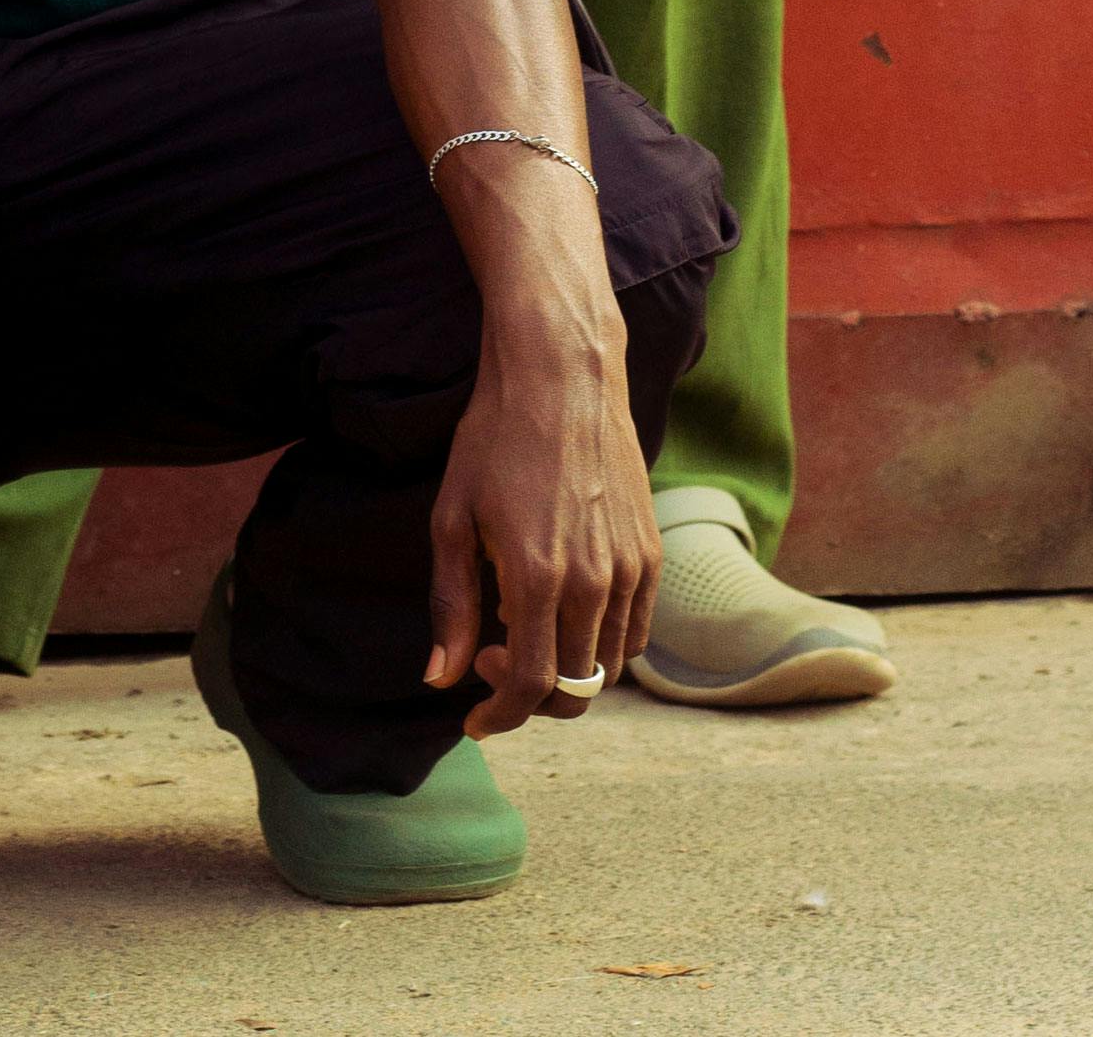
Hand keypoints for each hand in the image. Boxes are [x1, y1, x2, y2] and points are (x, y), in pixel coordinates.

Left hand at [425, 304, 664, 736]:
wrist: (562, 372)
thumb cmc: (495, 438)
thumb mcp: (452, 518)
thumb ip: (451, 606)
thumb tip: (441, 680)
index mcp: (537, 577)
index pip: (530, 686)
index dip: (500, 717)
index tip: (474, 720)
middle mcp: (593, 581)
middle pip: (574, 688)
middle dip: (529, 695)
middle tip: (491, 654)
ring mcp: (630, 567)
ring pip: (609, 665)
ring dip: (567, 670)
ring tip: (525, 626)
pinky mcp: (651, 550)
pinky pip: (637, 628)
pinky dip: (603, 642)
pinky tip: (566, 607)